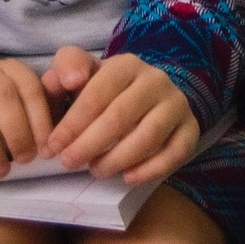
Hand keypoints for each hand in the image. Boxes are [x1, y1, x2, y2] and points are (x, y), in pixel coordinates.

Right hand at [0, 59, 54, 178]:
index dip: (41, 121)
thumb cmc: (12, 113)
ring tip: (1, 171)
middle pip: (1, 95)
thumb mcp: (34, 108)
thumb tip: (67, 115)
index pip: (30, 88)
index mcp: (12, 70)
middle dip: (17, 132)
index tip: (47, 151)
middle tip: (26, 160)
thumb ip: (51, 107)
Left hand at [44, 52, 203, 184]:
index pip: (97, 94)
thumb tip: (67, 80)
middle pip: (120, 116)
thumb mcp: (84, 71)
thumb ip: (67, 67)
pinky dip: (150, 170)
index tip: (53, 146)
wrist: (151, 95)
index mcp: (126, 65)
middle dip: (89, 144)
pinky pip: (175, 153)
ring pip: (148, 136)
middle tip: (69, 163)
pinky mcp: (191, 128)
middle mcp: (156, 80)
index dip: (72, 123)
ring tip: (96, 171)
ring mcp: (176, 105)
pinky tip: (127, 178)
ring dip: (117, 159)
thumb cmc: (107, 89)